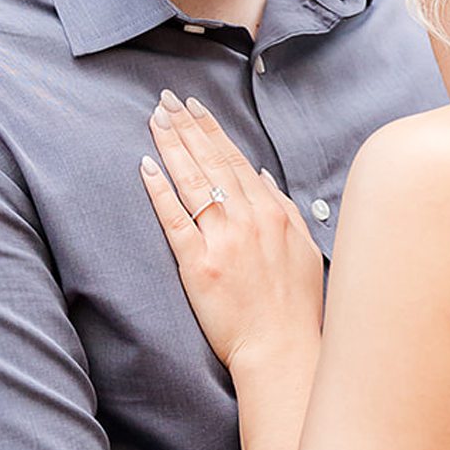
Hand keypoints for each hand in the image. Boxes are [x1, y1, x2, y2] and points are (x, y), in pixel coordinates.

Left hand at [141, 94, 323, 369]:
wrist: (282, 350)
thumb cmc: (296, 307)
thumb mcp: (304, 249)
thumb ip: (282, 208)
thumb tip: (259, 177)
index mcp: (272, 213)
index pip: (235, 160)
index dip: (211, 130)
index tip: (192, 107)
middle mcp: (248, 220)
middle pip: (210, 162)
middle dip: (185, 126)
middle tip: (164, 99)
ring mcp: (222, 240)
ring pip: (192, 181)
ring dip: (171, 146)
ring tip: (153, 120)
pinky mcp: (198, 265)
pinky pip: (174, 219)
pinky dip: (159, 190)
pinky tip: (145, 166)